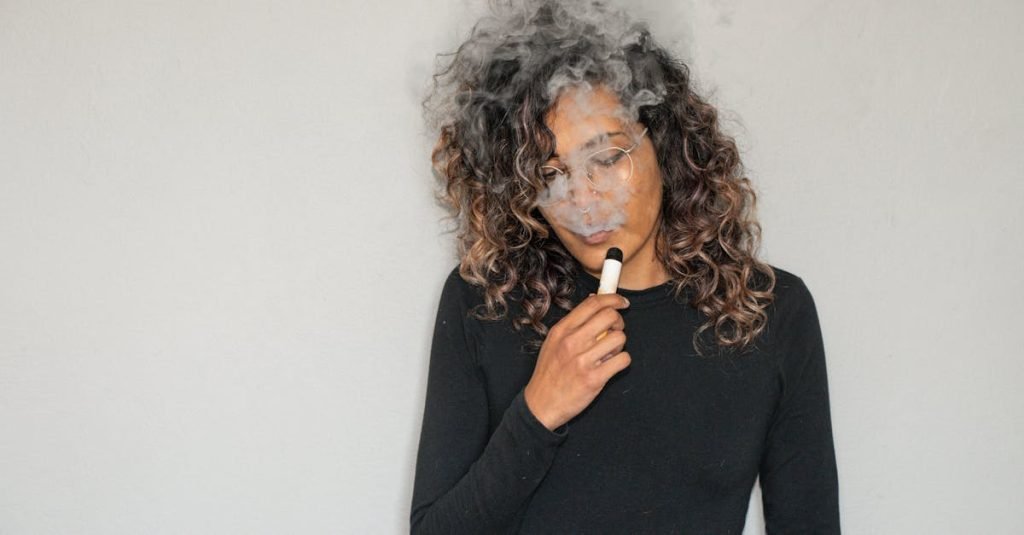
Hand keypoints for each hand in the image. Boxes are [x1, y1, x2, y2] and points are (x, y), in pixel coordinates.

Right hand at [523, 293, 630, 430]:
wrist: (541, 404)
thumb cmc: (549, 372)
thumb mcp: (553, 341)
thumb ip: (573, 323)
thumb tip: (593, 301)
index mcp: (562, 330)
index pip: (593, 304)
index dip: (612, 299)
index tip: (621, 302)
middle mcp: (572, 342)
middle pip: (609, 316)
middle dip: (618, 322)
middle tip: (614, 331)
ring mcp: (583, 361)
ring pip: (619, 338)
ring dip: (619, 345)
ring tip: (608, 354)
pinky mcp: (594, 379)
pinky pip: (623, 360)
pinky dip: (621, 361)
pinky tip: (611, 365)